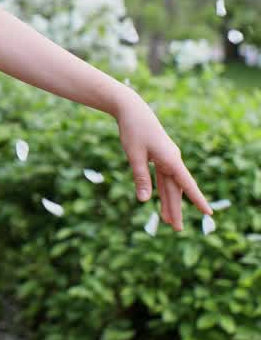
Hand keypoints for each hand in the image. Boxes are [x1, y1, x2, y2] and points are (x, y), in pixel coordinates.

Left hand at [115, 94, 212, 231]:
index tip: (208, 212)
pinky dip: (161, 191)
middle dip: (176, 209)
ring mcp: (167, 160)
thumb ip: (140, 177)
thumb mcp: (134, 155)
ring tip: (168, 222)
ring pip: (169, 186)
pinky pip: (163, 179)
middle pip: (176, 189)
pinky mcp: (160, 158)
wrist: (132, 110)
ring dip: (168, 202)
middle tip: (177, 229)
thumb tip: (143, 200)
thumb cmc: (133, 130)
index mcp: (170, 159)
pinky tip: (161, 203)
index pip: (187, 183)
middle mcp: (172, 160)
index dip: (197, 199)